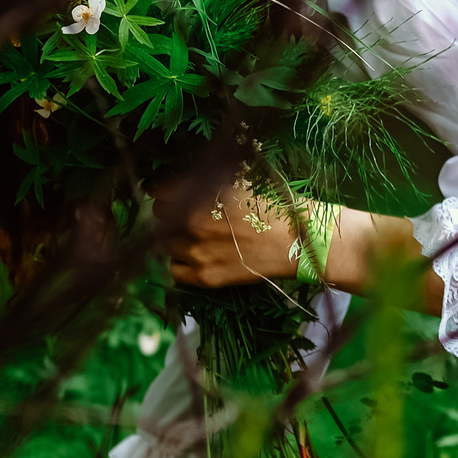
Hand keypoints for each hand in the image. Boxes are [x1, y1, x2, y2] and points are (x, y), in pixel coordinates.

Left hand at [160, 181, 304, 288]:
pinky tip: (195, 256)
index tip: (171, 194)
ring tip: (192, 237)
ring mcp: (197, 252)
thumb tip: (187, 181)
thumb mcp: (242, 182)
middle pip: (160, 216)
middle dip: (170, 213)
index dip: (166, 191)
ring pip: (165, 243)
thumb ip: (210, 182)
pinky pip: (175, 270)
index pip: (161, 192)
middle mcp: (193, 224)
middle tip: (184, 214)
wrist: (297, 242)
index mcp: (202, 196)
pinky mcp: (205, 276)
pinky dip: (180, 262)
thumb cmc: (275, 207)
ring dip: (174, 238)